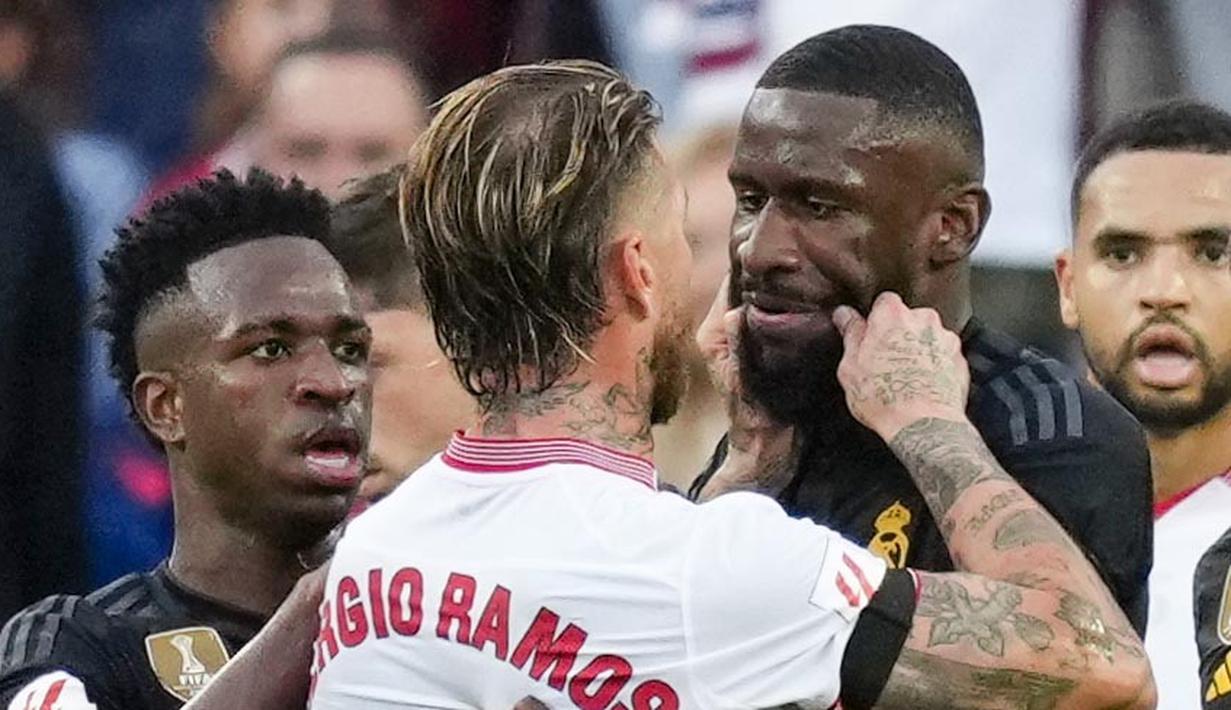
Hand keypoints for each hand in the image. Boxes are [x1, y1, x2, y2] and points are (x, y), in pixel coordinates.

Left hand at [694, 278, 796, 499]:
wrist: (770, 442)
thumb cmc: (752, 413)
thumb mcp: (743, 378)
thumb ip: (738, 343)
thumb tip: (734, 312)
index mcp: (713, 333)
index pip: (728, 286)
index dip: (747, 268)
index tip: (770, 249)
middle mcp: (726, 329)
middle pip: (746, 288)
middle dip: (767, 276)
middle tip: (796, 256)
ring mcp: (746, 335)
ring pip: (763, 300)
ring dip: (781, 290)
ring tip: (807, 271)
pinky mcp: (764, 342)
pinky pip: (775, 314)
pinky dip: (789, 306)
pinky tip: (810, 296)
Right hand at [833, 292, 969, 440]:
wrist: (924, 426)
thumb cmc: (883, 397)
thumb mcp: (850, 366)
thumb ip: (851, 333)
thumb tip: (844, 314)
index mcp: (893, 314)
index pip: (884, 301)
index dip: (876, 320)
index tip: (869, 336)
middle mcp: (924, 320)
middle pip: (909, 318)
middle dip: (899, 334)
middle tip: (884, 362)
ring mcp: (946, 340)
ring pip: (928, 337)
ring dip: (919, 350)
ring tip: (905, 378)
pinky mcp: (961, 362)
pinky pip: (944, 357)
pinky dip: (935, 367)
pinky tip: (922, 386)